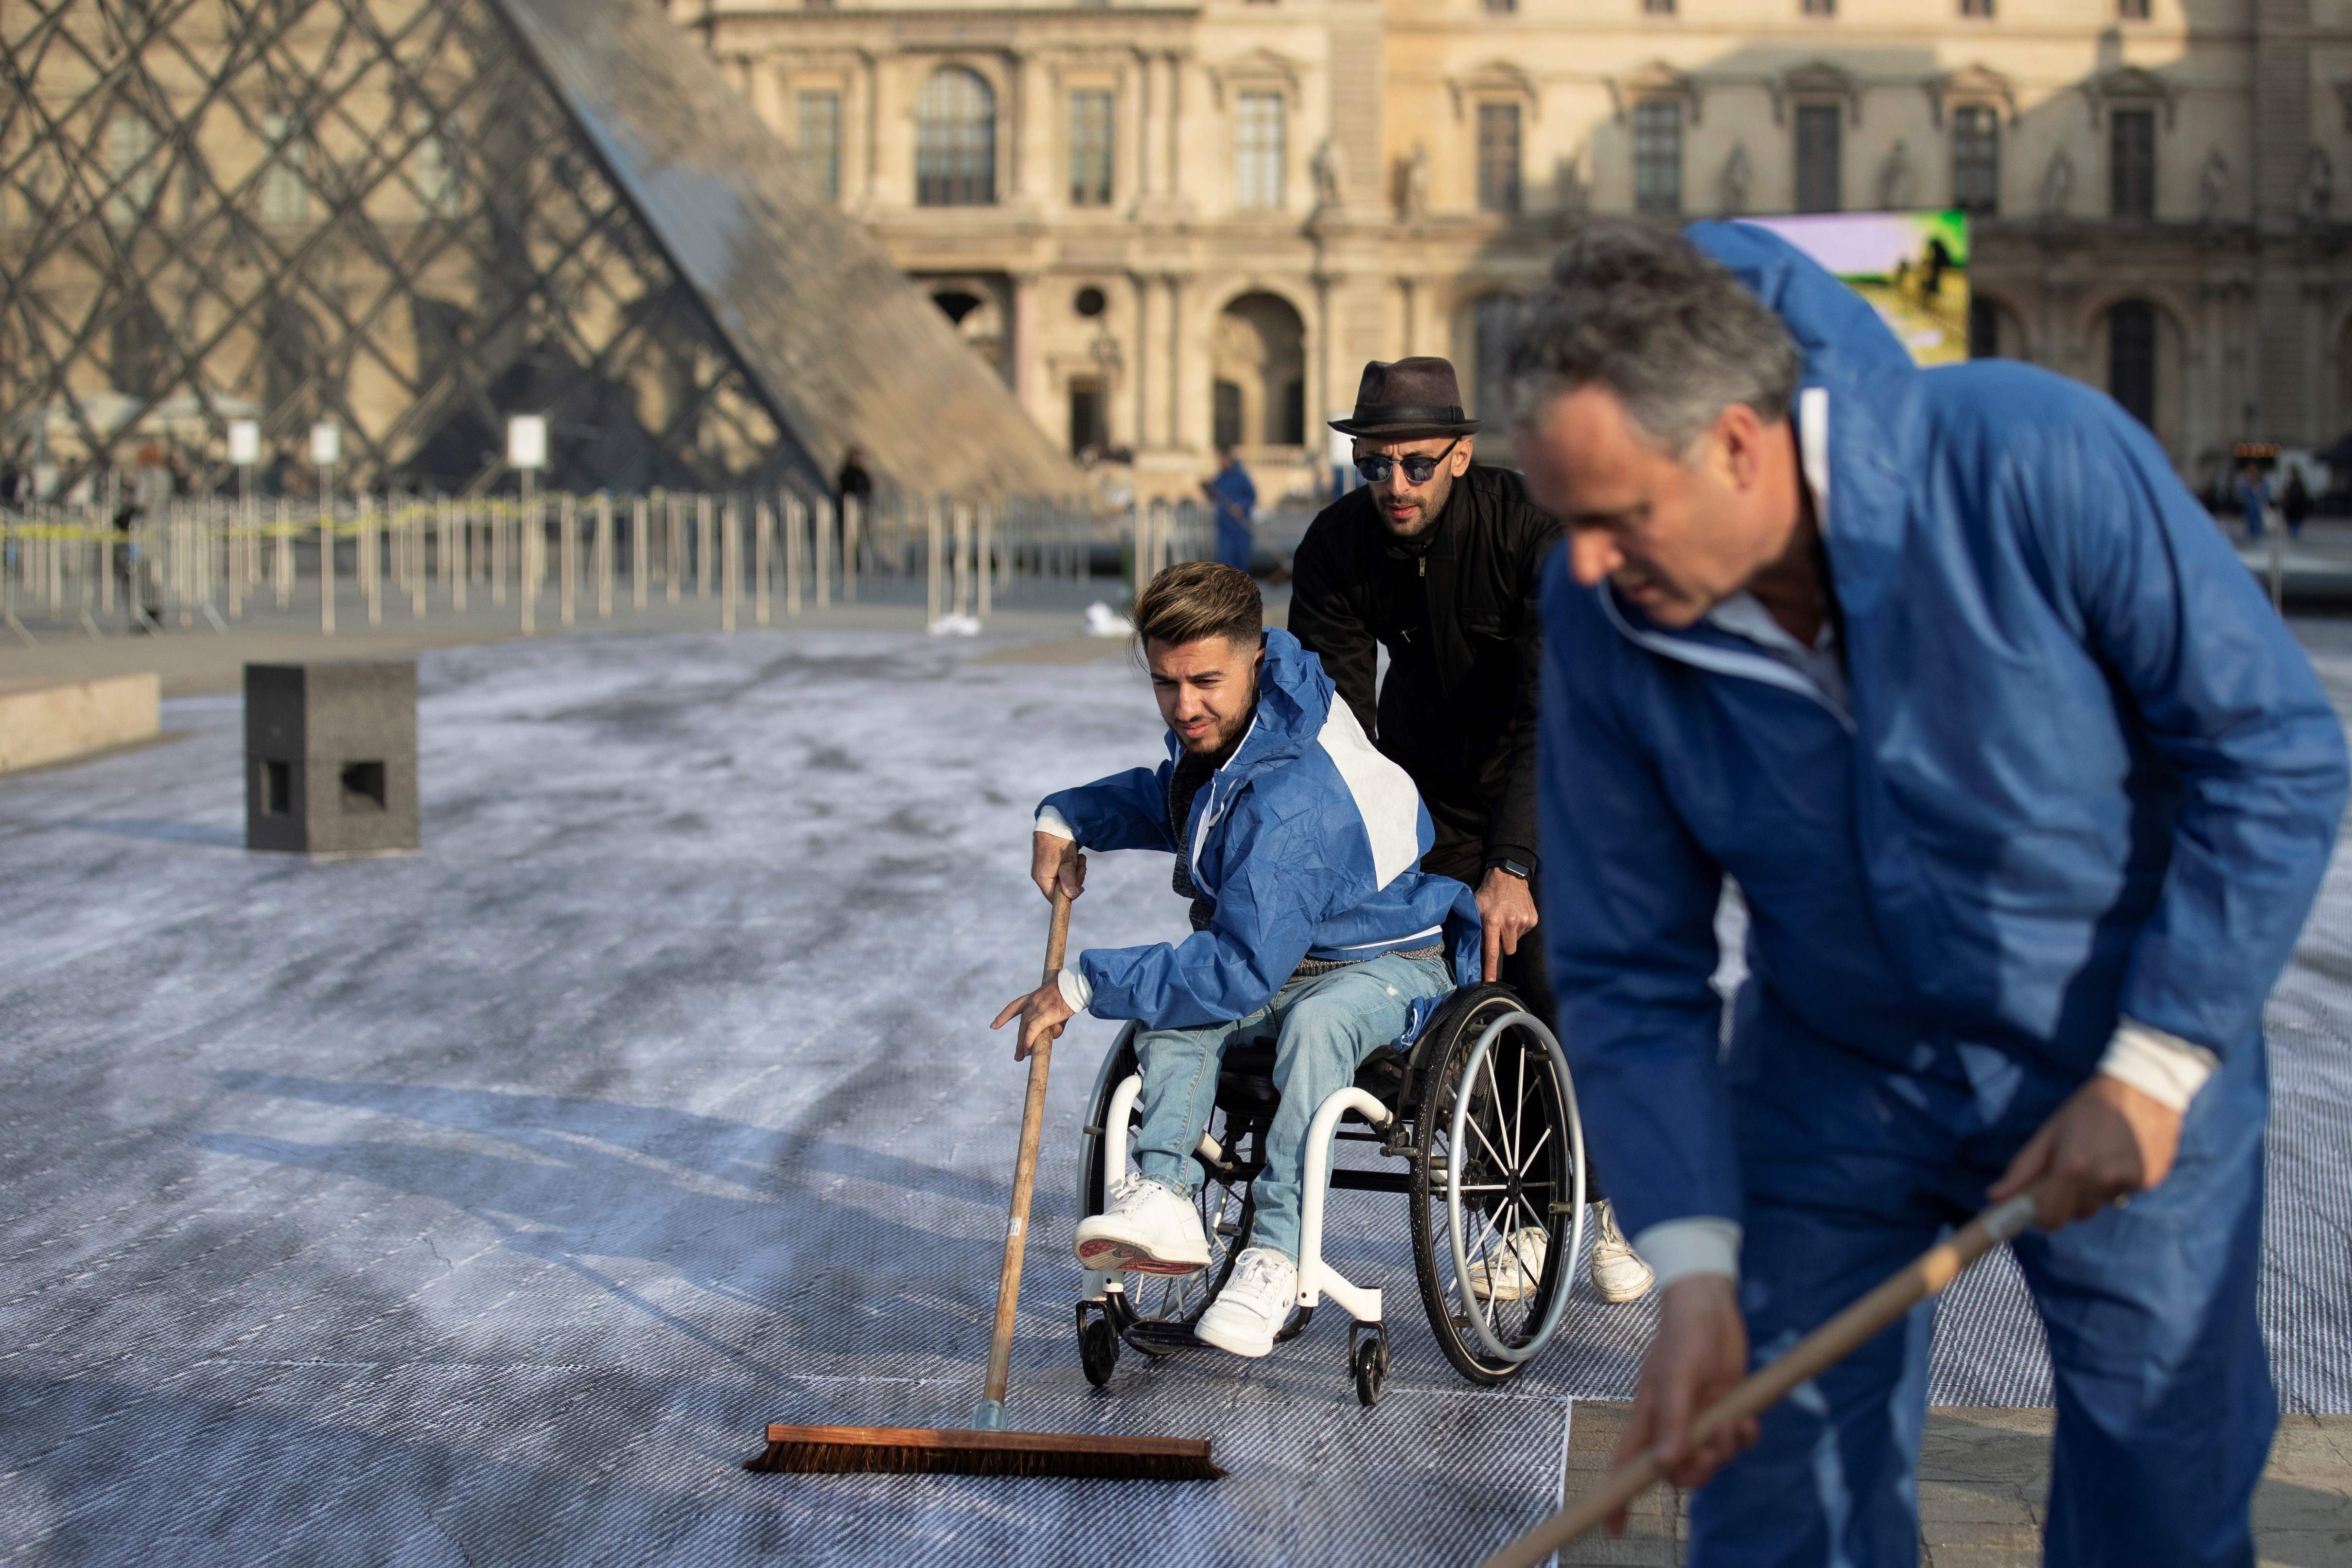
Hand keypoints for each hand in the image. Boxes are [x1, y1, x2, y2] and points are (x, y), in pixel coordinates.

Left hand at [990, 978, 1074, 1061]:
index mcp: (1033, 997)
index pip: (1013, 1007)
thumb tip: (1053, 1035)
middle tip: (1017, 1055)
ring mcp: (1037, 1008)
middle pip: (1021, 1024)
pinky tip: (1028, 1050)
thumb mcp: (1058, 1006)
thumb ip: (1054, 1021)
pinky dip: (1029, 1040)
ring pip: (1025, 1029)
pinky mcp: (1045, 1014)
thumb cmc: (1071, 992)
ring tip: (1021, 1057)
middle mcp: (1032, 1002)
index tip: (993, 1026)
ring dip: (1022, 1045)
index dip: (1003, 1017)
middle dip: (1019, 1041)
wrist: (1076, 983)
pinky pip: (1033, 1030)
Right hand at [1031, 832, 1085, 902]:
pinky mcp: (1051, 862)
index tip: (1081, 888)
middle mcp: (1041, 875)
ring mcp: (1046, 869)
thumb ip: (1069, 880)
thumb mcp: (1068, 862)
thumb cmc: (1060, 842)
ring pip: (1065, 878)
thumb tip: (1071, 896)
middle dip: (1075, 879)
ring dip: (1076, 870)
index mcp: (1042, 878)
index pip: (1055, 898)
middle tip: (1081, 867)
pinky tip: (1076, 855)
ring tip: (1079, 858)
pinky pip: (1064, 870)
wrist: (1054, 822)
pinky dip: (1072, 864)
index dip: (1069, 895)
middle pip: (1062, 888)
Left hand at [1476, 866, 1538, 984]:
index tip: (1488, 982)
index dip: (1490, 970)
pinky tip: (1514, 915)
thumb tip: (1471, 952)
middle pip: (1507, 950)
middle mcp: (1510, 922)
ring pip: (1515, 942)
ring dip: (1510, 936)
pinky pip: (1524, 934)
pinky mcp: (1533, 919)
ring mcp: (1524, 921)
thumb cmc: (1489, 893)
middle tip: (1497, 930)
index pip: (1491, 952)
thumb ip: (1474, 929)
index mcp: (1493, 921)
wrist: (1509, 876)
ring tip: (1506, 919)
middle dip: (1501, 945)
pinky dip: (1518, 928)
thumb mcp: (1475, 908)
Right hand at [1609, 1275, 1754, 1532]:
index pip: (1625, 1465)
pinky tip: (1748, 1420)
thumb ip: (1673, 1420)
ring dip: (1726, 1450)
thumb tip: (1668, 1465)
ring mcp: (1700, 1418)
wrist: (1713, 1309)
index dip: (1618, 1498)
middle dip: (1699, 1469)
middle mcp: (1672, 1423)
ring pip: (1711, 1459)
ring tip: (1733, 1423)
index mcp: (1649, 1417)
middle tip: (1713, 1446)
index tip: (1614, 1530)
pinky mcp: (1725, 1410)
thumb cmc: (1684, 1337)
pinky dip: (1745, 1437)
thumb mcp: (1677, 1377)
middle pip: (1678, 1472)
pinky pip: (1737, 1443)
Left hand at [1989, 1073, 2182, 1228]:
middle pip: (2077, 1214)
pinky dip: (2117, 1181)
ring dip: (2094, 1190)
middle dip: (2068, 1200)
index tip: (2038, 1205)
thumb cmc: (2088, 1107)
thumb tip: (1994, 1198)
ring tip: (2098, 1156)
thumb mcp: (2050, 1133)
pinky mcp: (2151, 1180)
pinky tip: (2120, 1155)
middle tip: (2070, 1170)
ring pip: (2101, 1203)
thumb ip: (2022, 1169)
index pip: (2052, 1219)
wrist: (2144, 1087)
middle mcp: (2103, 1181)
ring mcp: (2131, 1182)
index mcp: (2073, 1169)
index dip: (2042, 1216)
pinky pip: (2124, 1192)